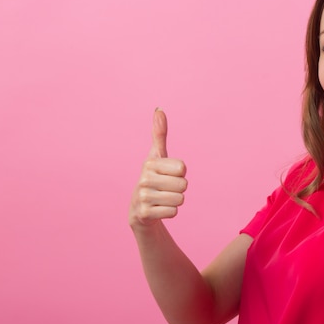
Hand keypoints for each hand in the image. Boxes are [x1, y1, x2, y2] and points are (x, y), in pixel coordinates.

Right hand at [129, 108, 187, 226]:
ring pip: (180, 199)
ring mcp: (142, 197)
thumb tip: (159, 109)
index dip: (180, 174)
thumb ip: (159, 134)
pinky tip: (158, 210)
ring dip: (175, 201)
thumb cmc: (153, 178)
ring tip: (162, 199)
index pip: (183, 168)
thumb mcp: (157, 156)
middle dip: (179, 189)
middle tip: (165, 189)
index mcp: (150, 163)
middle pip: (184, 185)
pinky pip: (173, 212)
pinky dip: (170, 212)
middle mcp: (144, 178)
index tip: (168, 175)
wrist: (139, 210)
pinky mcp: (144, 214)